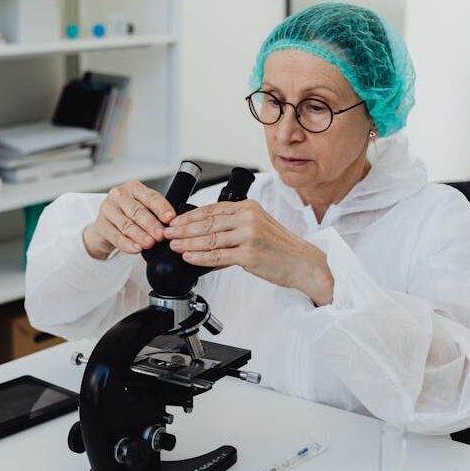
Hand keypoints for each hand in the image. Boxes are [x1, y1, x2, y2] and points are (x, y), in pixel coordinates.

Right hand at [82, 180, 176, 259]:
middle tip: (161, 235)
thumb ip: (155, 214)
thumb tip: (172, 226)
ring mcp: (108, 209)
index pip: (151, 196)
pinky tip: (135, 248)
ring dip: (140, 235)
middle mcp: (120, 195)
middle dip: (151, 224)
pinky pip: (115, 236)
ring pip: (126, 224)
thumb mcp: (143, 210)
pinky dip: (127, 244)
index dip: (161, 208)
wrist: (105, 228)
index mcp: (134, 188)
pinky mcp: (100, 225)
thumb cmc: (128, 216)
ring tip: (149, 243)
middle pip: (137, 211)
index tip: (170, 218)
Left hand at [163, 200, 334, 305]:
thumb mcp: (257, 226)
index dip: (189, 216)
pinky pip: (218, 256)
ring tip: (173, 245)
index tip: (173, 222)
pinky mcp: (249, 254)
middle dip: (183, 229)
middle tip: (167, 233)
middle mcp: (248, 218)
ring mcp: (249, 235)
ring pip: (209, 239)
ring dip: (187, 243)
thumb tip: (203, 233)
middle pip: (207, 223)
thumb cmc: (278, 247)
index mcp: (248, 207)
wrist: (302, 263)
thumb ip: (232, 226)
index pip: (211, 209)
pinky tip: (188, 257)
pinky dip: (200, 257)